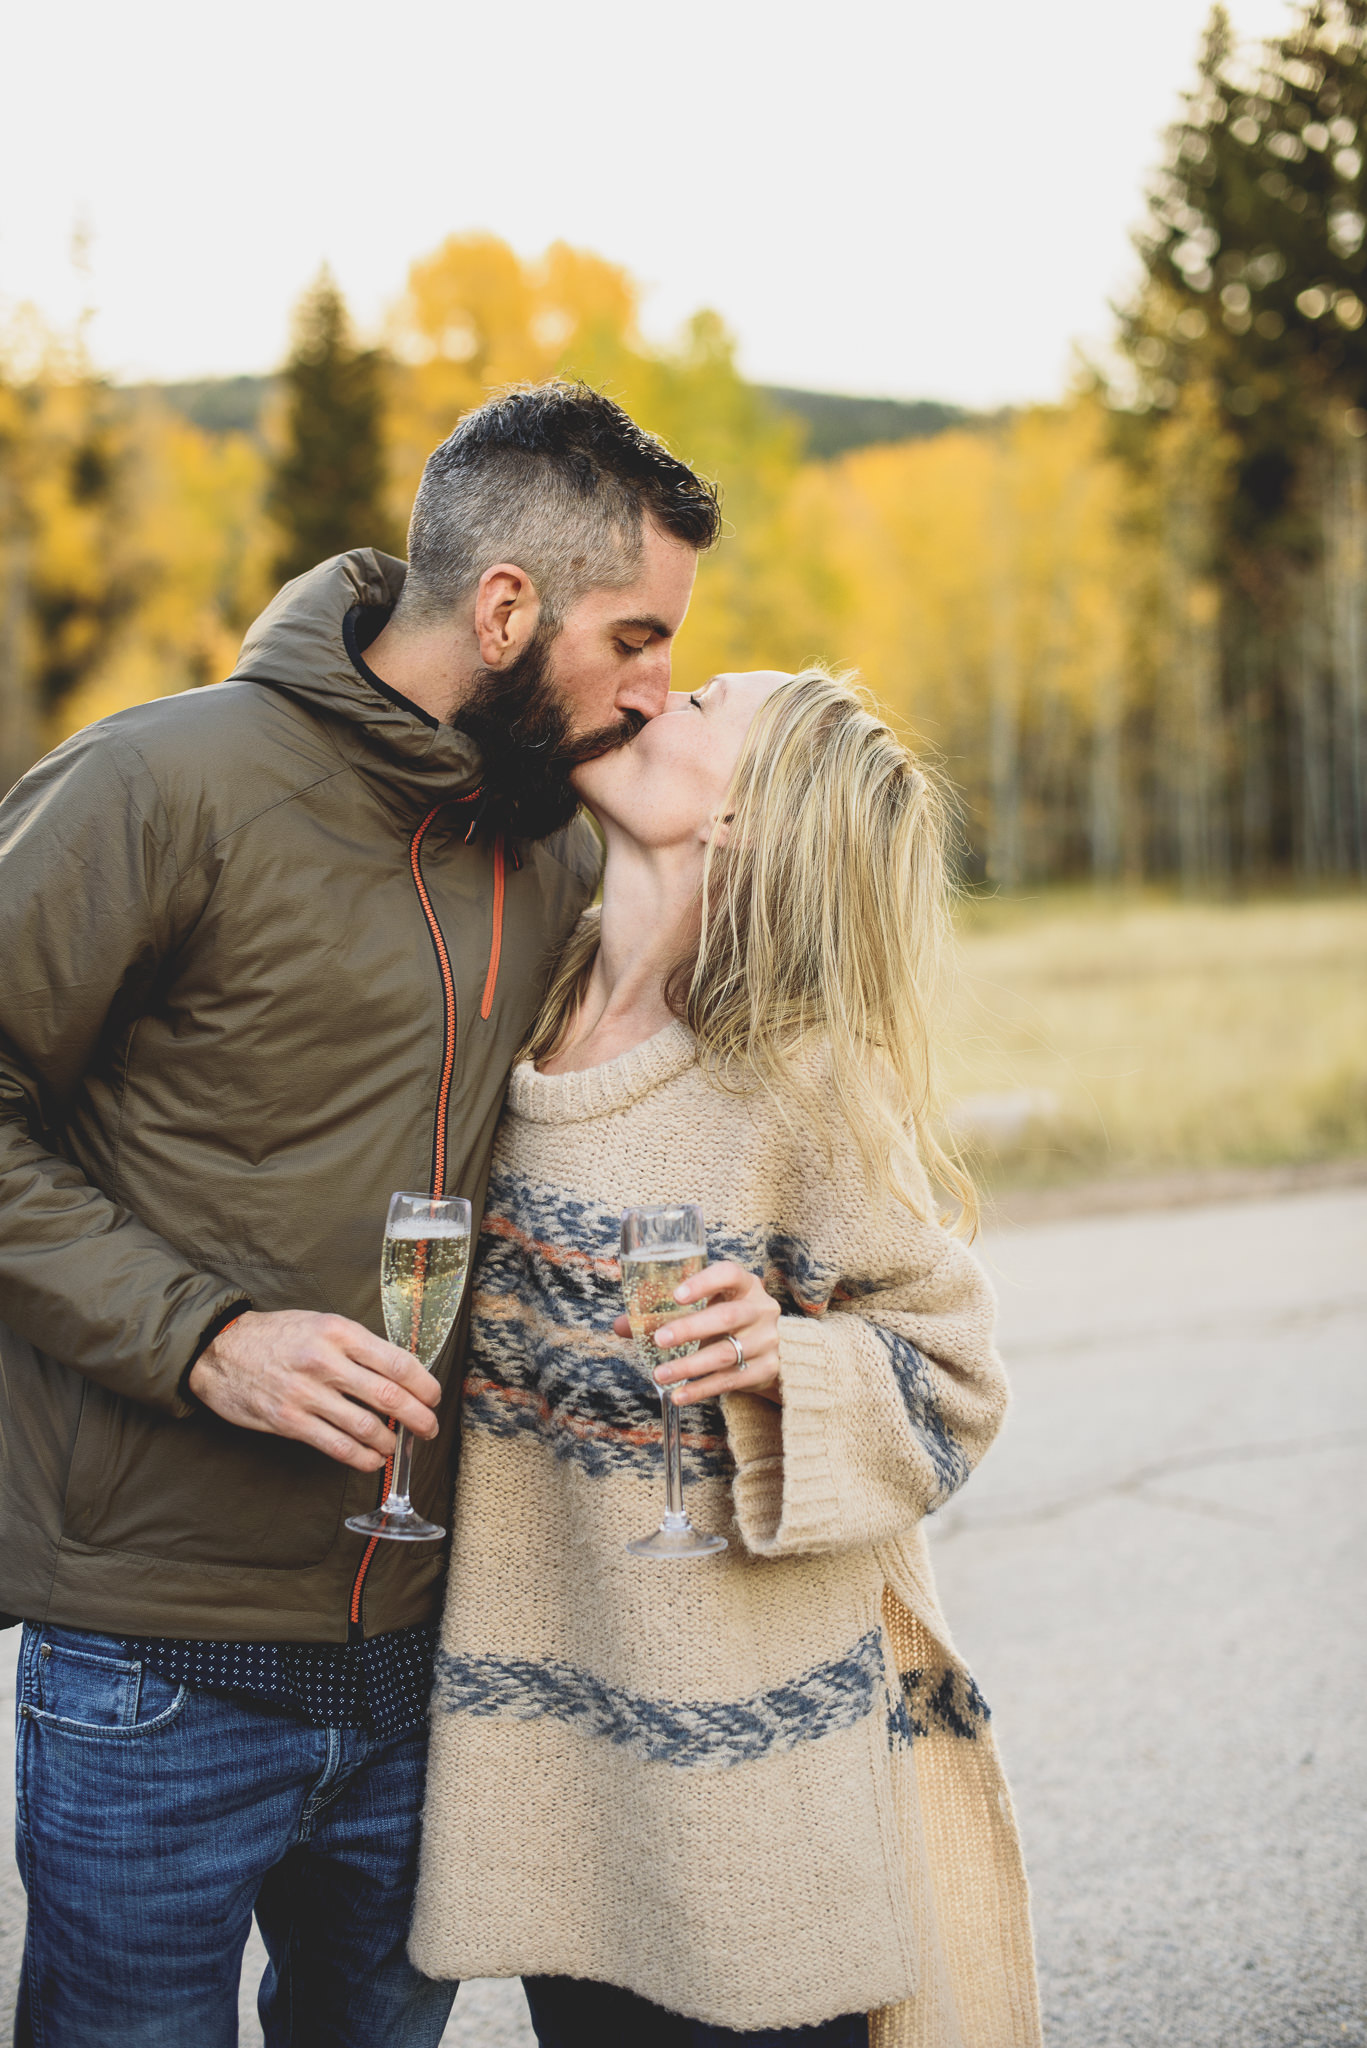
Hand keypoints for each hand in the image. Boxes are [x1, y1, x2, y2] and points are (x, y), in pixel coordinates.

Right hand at [189, 1310, 441, 1472]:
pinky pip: (336, 1446)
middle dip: (417, 1417)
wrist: (221, 1350)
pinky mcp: (288, 1421)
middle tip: (430, 1427)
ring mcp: (306, 1393)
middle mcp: (325, 1361)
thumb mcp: (321, 1324)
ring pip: (365, 1426)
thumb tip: (400, 1371)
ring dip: (390, 1442)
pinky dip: (361, 1458)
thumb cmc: (277, 1336)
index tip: (434, 1396)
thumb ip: (358, 1345)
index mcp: (339, 1332)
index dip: (423, 1384)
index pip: (396, 1362)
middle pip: (388, 1395)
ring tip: (396, 1446)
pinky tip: (371, 1459)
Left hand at [612, 1261, 781, 1406]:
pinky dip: (701, 1390)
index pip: (729, 1274)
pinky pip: (730, 1381)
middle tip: (660, 1339)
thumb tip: (620, 1324)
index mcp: (745, 1285)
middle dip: (690, 1329)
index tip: (677, 1295)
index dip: (704, 1283)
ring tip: (660, 1375)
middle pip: (727, 1317)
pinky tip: (678, 1395)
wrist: (771, 1349)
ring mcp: (767, 1340)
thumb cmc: (728, 1321)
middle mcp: (760, 1309)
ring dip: (689, 1366)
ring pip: (726, 1353)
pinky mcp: (766, 1369)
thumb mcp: (707, 1308)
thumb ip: (665, 1313)